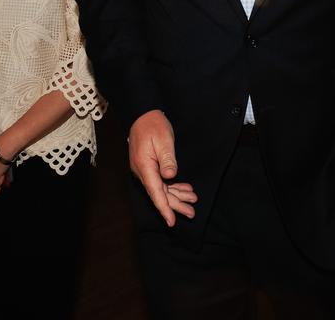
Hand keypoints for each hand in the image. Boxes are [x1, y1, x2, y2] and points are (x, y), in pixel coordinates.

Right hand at [128, 110, 196, 226]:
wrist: (142, 113)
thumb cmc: (153, 124)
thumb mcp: (163, 139)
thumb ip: (167, 159)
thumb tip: (169, 176)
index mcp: (145, 166)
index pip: (155, 192)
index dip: (164, 208)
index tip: (171, 222)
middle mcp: (142, 171)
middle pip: (159, 193)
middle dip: (175, 204)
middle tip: (191, 212)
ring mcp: (145, 169)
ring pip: (161, 188)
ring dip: (176, 195)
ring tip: (192, 200)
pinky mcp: (148, 165)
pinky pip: (160, 180)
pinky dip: (172, 185)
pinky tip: (183, 188)